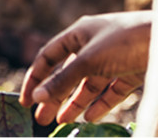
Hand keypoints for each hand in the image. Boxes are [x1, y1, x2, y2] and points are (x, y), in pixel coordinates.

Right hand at [19, 11, 150, 123]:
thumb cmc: (125, 40)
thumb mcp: (89, 61)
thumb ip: (63, 80)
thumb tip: (37, 96)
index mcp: (78, 34)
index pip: (48, 57)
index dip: (35, 78)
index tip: (27, 100)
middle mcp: (93, 46)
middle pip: (68, 74)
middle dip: (54, 96)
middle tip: (41, 118)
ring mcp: (113, 60)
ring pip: (89, 85)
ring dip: (75, 103)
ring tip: (62, 121)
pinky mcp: (130, 72)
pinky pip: (111, 91)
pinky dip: (101, 104)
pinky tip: (90, 117)